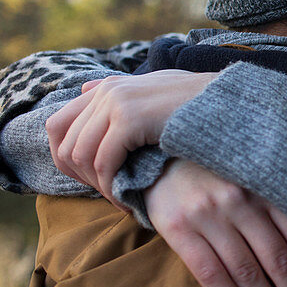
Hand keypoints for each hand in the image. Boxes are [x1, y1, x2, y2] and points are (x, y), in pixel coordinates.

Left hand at [46, 70, 216, 203]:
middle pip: (65, 144)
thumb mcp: (156, 90)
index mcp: (108, 86)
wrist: (228, 103)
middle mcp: (106, 91)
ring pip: (80, 156)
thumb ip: (122, 91)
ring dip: (97, 186)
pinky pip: (103, 162)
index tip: (94, 181)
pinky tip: (126, 199)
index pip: (58, 126)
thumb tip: (85, 89)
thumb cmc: (199, 104)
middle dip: (81, 178)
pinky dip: (110, 187)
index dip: (67, 160)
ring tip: (118, 200)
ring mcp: (117, 102)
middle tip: (107, 195)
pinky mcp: (130, 119)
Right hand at [146, 159, 286, 286]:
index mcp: (268, 189)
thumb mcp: (256, 183)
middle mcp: (242, 201)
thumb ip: (282, 212)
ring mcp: (210, 215)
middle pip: (280, 261)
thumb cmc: (221, 176)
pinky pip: (210, 274)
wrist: (161, 158)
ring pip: (248, 272)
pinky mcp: (180, 229)